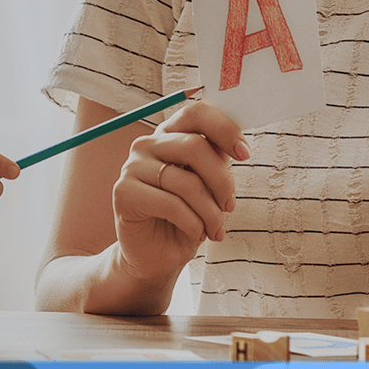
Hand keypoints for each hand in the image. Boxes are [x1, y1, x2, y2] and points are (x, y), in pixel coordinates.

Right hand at [111, 102, 248, 284]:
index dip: (224, 129)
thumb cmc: (185, 218)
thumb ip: (216, 159)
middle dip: (222, 181)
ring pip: (186, 182)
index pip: (196, 113)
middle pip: (194, 146)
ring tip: (215, 229)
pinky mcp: (123, 193)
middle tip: (229, 206)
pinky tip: (196, 233)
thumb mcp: (207, 185)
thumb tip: (237, 142)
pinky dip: (193, 224)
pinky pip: (171, 204)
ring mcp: (132, 167)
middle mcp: (147, 145)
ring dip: (210, 212)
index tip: (245, 153)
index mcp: (169, 135)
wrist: (157, 255)